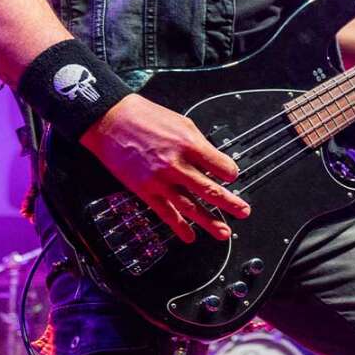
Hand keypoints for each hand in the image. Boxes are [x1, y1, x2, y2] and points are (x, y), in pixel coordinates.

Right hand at [79, 95, 249, 243]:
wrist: (110, 120)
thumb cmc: (146, 118)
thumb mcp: (182, 123)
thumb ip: (199, 145)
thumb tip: (214, 161)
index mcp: (189, 145)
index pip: (222, 167)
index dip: (230, 172)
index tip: (232, 176)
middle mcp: (176, 165)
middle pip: (210, 190)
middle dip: (230, 203)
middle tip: (243, 212)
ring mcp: (160, 180)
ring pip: (190, 207)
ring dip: (209, 222)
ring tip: (224, 233)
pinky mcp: (145, 190)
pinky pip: (165, 213)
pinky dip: (179, 227)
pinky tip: (189, 236)